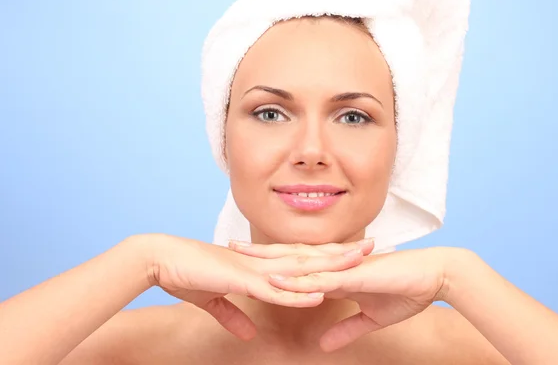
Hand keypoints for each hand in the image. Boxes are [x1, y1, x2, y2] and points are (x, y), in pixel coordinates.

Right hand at [142, 234, 373, 340]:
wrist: (161, 261)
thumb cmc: (186, 276)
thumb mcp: (215, 302)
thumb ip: (234, 316)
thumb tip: (249, 335)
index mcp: (259, 264)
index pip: (301, 258)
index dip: (327, 255)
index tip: (352, 253)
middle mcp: (262, 262)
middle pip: (310, 257)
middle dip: (341, 253)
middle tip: (373, 247)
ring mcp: (253, 269)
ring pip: (300, 268)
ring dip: (329, 266)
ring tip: (360, 264)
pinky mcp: (241, 280)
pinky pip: (275, 288)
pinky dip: (298, 291)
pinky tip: (319, 292)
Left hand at [231, 242, 456, 351]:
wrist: (436, 277)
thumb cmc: (406, 291)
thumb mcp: (370, 318)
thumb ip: (346, 328)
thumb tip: (323, 345)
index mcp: (336, 271)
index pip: (297, 264)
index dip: (271, 261)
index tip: (245, 259)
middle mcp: (335, 264)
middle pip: (290, 257)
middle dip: (259, 253)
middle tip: (228, 248)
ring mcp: (344, 268)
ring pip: (301, 264)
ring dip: (271, 261)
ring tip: (242, 257)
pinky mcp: (356, 276)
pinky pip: (323, 280)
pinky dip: (300, 281)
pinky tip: (280, 281)